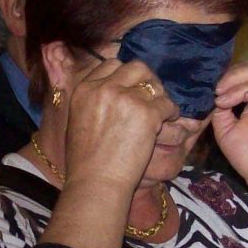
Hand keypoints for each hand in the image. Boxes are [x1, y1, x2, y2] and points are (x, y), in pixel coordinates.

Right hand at [62, 58, 177, 192]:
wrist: (95, 182)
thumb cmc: (85, 161)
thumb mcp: (76, 121)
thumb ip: (91, 101)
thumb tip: (110, 91)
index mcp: (84, 89)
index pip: (112, 64)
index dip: (126, 75)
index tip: (132, 87)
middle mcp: (104, 88)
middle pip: (136, 68)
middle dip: (146, 80)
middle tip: (151, 97)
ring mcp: (126, 99)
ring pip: (154, 84)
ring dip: (160, 96)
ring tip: (161, 112)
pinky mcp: (147, 114)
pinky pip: (167, 104)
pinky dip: (171, 112)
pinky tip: (167, 123)